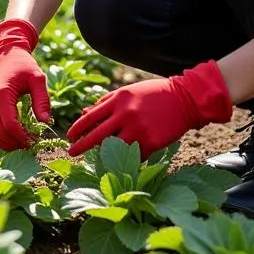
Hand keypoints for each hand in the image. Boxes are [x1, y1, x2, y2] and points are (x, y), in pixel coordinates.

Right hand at [0, 18, 50, 149]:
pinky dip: (2, 137)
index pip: (10, 125)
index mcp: (1, 94)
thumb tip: (45, 122)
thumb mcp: (38, 79)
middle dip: (16, 143)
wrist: (7, 56)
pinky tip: (16, 138)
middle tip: (31, 145)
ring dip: (8, 143)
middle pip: (0, 133)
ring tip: (24, 143)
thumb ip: (42, 100)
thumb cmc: (24, 66)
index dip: (22, 137)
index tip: (35, 141)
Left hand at [66, 60, 232, 159]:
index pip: (90, 117)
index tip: (69, 136)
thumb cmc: (153, 94)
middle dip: (81, 146)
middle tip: (71, 152)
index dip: (77, 128)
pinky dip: (126, 158)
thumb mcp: (127, 92)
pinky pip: (134, 155)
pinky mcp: (152, 142)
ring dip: (102, 154)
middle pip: (97, 135)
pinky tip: (120, 162)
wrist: (184, 99)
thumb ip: (106, 102)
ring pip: (114, 148)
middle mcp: (126, 115)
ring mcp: (139, 130)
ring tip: (95, 158)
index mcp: (118, 100)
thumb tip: (84, 112)